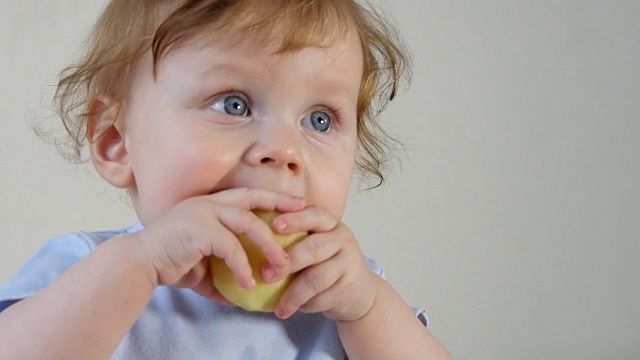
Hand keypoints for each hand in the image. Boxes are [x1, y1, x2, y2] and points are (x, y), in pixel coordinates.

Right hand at [131, 188, 303, 303]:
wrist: (139, 264)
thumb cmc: (170, 262)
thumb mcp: (204, 266)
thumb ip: (224, 271)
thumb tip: (245, 291)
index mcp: (210, 205)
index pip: (247, 196)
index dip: (272, 198)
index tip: (295, 204)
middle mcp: (208, 203)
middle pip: (252, 198)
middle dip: (280, 204)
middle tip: (304, 213)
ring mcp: (203, 213)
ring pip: (247, 223)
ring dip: (268, 244)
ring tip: (282, 265)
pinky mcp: (198, 230)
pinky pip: (230, 247)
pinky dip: (243, 266)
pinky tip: (250, 283)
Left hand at [269, 206, 377, 320]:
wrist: (359, 292)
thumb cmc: (326, 263)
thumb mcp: (315, 244)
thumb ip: (294, 239)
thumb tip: (253, 241)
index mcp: (330, 224)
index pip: (314, 215)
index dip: (295, 219)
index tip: (274, 226)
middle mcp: (342, 240)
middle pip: (313, 248)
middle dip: (287, 262)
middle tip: (265, 275)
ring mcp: (349, 263)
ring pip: (316, 278)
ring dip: (293, 294)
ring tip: (279, 307)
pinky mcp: (350, 288)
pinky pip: (322, 297)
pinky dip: (305, 305)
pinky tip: (295, 309)